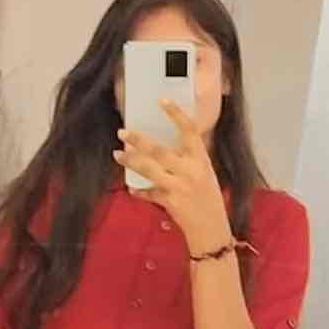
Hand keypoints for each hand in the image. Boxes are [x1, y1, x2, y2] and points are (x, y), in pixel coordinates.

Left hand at [113, 99, 231, 253]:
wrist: (212, 228)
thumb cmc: (208, 197)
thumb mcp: (203, 172)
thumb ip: (187, 159)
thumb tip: (162, 146)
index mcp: (201, 159)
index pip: (190, 130)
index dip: (176, 113)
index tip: (161, 100)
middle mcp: (190, 170)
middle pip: (159, 150)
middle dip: (139, 140)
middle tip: (122, 132)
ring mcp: (179, 186)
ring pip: (149, 169)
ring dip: (130, 161)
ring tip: (117, 154)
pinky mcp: (170, 201)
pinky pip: (149, 193)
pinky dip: (139, 190)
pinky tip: (131, 187)